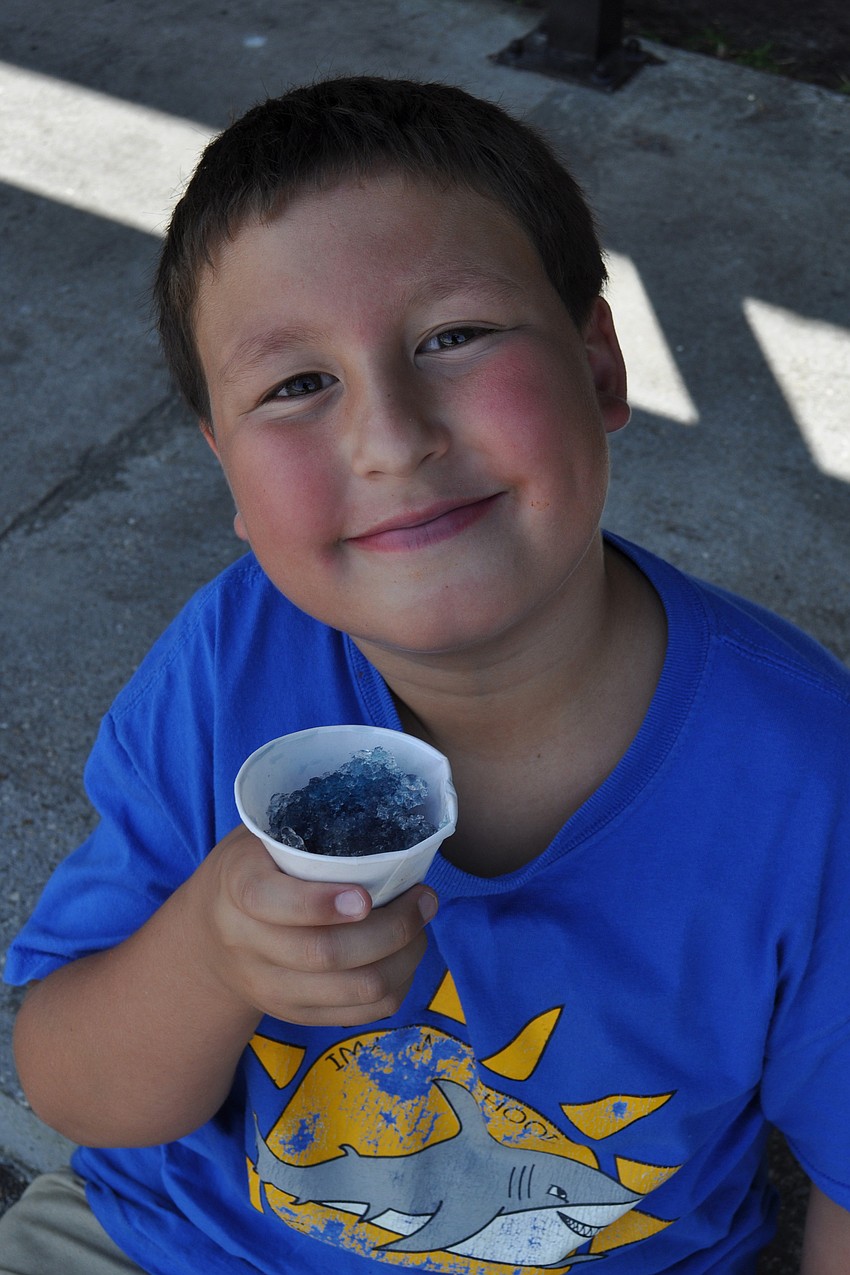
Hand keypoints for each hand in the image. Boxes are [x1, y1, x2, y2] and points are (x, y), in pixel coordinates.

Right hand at [194, 825, 437, 1026]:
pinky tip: (406, 954)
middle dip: (392, 928)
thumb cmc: (255, 867)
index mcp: (236, 886)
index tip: (366, 897)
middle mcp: (246, 944)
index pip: (269, 901)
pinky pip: (361, 1013)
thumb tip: (385, 817)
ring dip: (404, 957)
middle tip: (425, 898)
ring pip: (353, 989)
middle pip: (325, 954)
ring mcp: (269, 987)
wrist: (211, 935)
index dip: (320, 903)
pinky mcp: (295, 1015)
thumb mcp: (263, 835)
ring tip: (422, 924)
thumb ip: (307, 830)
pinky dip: (397, 984)